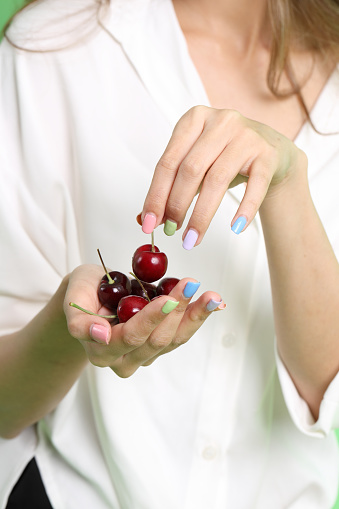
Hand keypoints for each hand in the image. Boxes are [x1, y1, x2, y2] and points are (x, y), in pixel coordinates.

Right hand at [64, 265, 224, 376]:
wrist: (91, 298)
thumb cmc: (83, 293)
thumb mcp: (74, 298)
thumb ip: (79, 319)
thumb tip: (100, 334)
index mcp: (101, 350)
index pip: (130, 336)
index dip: (151, 318)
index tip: (168, 298)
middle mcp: (124, 359)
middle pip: (157, 340)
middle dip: (177, 310)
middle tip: (191, 283)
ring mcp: (144, 355)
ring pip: (174, 340)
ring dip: (194, 315)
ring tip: (211, 295)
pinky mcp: (160, 346)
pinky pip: (181, 334)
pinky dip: (197, 317)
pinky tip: (213, 303)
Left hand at [140, 106, 306, 245]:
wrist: (272, 150)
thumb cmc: (227, 157)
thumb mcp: (197, 165)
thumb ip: (170, 189)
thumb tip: (144, 219)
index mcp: (194, 120)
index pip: (168, 162)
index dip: (156, 195)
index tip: (149, 222)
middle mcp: (220, 122)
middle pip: (191, 169)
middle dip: (177, 205)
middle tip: (172, 232)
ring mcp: (246, 136)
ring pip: (218, 179)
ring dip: (202, 214)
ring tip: (193, 238)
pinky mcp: (268, 155)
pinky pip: (255, 185)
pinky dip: (244, 209)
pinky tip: (236, 228)